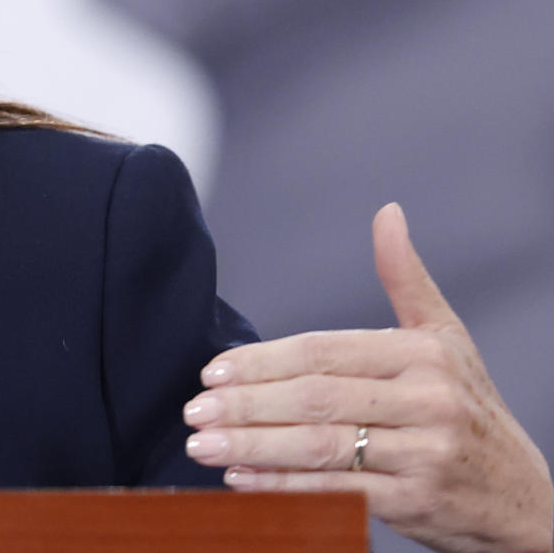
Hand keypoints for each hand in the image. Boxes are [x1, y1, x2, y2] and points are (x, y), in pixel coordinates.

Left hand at [182, 203, 552, 552]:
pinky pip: (339, 492)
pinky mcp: (419, 502)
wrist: (524, 500)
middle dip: (246, 405)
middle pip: (315, 399)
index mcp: (424, 354)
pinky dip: (285, 487)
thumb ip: (406, 279)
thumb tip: (387, 212)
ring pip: (321, 446)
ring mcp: (425, 454)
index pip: (323, 353)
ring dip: (254, 447)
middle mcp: (428, 401)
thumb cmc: (470, 409)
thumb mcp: (446, 338)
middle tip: (193, 410)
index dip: (262, 361)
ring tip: (204, 446)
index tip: (212, 372)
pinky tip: (242, 482)